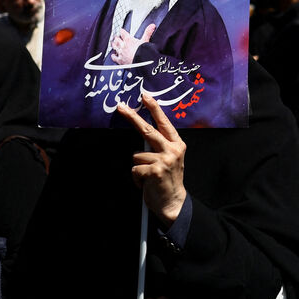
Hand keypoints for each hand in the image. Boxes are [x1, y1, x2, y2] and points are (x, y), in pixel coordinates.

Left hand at [111, 25, 155, 65]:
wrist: (140, 62)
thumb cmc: (142, 52)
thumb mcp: (146, 40)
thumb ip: (148, 32)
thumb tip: (152, 26)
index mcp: (129, 40)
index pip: (123, 33)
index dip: (121, 31)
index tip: (121, 30)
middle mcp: (123, 46)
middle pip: (117, 40)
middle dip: (116, 38)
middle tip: (116, 37)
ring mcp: (121, 53)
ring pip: (114, 47)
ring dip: (113, 45)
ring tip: (113, 43)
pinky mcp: (120, 60)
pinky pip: (114, 57)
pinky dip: (113, 56)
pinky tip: (113, 55)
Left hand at [117, 92, 186, 225]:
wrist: (174, 203)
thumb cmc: (168, 180)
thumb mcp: (172, 159)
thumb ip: (162, 145)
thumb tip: (145, 131)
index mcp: (177, 144)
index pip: (164, 123)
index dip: (154, 109)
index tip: (145, 96)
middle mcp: (172, 150)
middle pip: (147, 130)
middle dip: (133, 117)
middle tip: (121, 107)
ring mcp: (164, 160)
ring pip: (137, 155)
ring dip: (139, 167)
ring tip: (148, 177)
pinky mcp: (154, 171)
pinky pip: (135, 169)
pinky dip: (137, 178)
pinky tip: (146, 183)